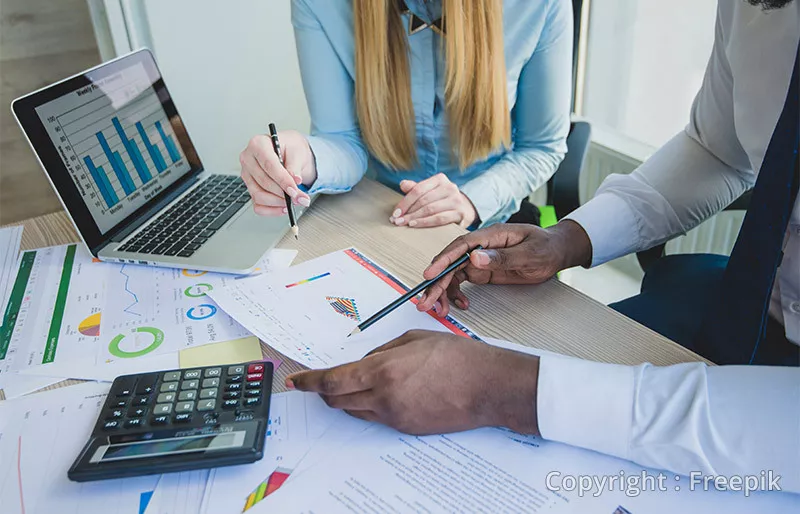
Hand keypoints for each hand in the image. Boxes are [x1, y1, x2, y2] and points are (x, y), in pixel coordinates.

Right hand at [240, 130, 314, 215]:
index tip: (294, 190)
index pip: (268, 165)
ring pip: (259, 196)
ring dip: (279, 202)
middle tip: (300, 198)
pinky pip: (258, 206)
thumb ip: (294, 166)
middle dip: (284, 194)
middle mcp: (248, 160)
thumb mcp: (297, 151)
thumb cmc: (291, 148)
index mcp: (258, 144)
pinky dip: (272, 210)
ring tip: (294, 201)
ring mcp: (247, 176)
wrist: (290, 152)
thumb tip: (295, 181)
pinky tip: (284, 207)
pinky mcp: (250, 189)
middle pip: (264, 182)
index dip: (282, 180)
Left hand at [286, 330, 539, 434]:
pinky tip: (384, 393)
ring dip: (346, 398)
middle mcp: (384, 398)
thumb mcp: (414, 340)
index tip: (297, 381)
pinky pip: (376, 418)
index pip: (332, 381)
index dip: (310, 382)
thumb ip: (382, 351)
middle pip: (338, 399)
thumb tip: (363, 363)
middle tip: (321, 381)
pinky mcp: (407, 429)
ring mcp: (394, 417)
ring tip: (356, 384)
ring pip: (355, 410)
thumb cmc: (458, 357)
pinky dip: (369, 406)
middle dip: (325, 390)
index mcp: (383, 371)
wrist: (488, 387)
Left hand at [390, 174, 477, 228]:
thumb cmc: (442, 200)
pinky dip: (425, 222)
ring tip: (403, 224)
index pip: (418, 189)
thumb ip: (416, 189)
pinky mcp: (460, 213)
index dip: (405, 202)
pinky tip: (415, 225)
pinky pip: (439, 219)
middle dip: (408, 212)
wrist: (465, 209)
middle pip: (424, 200)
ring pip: (430, 210)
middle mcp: (450, 187)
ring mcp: (456, 200)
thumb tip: (402, 184)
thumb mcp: (429, 192)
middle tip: (396, 221)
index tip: (395, 212)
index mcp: (440, 179)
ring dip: (414, 218)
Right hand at [417, 221, 591, 316]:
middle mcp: (480, 246)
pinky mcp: (481, 270)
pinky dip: (456, 294)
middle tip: (426, 302)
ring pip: (453, 274)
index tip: (430, 275)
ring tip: (438, 309)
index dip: (443, 260)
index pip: (461, 246)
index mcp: (490, 236)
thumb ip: (502, 257)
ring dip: (442, 291)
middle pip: (451, 263)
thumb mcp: (530, 253)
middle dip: (436, 283)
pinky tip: (460, 305)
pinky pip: (462, 282)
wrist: (556, 251)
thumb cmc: (546, 247)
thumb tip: (474, 257)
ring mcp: (479, 259)